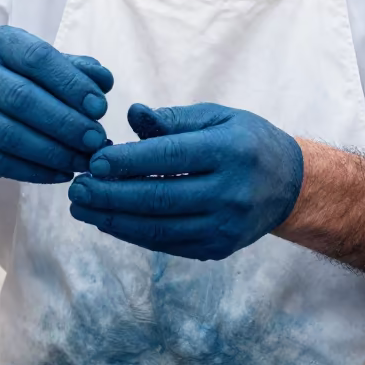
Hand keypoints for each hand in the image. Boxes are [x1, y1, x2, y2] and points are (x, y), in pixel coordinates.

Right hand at [0, 26, 112, 184]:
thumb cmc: (23, 80)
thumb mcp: (49, 66)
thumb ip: (79, 71)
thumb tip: (104, 82)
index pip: (37, 58)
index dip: (71, 84)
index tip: (100, 108)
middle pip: (21, 98)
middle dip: (65, 122)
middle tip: (95, 139)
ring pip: (8, 134)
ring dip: (53, 152)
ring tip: (84, 161)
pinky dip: (35, 172)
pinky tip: (62, 174)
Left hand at [68, 102, 303, 259]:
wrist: (289, 185)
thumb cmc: (245, 141)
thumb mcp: (216, 117)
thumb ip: (172, 120)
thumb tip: (132, 115)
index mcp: (229, 151)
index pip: (170, 157)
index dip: (128, 160)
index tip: (93, 161)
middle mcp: (230, 192)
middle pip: (159, 197)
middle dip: (111, 195)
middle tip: (76, 189)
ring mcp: (225, 226)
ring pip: (159, 227)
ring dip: (114, 219)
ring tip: (82, 208)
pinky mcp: (218, 249)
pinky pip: (167, 243)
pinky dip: (133, 233)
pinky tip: (108, 221)